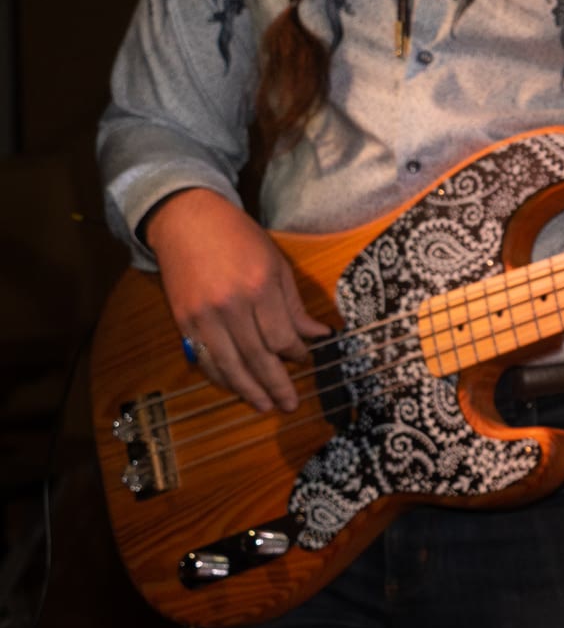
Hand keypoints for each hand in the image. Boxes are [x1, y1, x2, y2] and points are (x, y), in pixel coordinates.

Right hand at [146, 188, 327, 415]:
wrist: (186, 222)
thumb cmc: (238, 238)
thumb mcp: (276, 263)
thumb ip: (294, 305)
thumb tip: (318, 335)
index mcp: (258, 288)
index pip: (281, 337)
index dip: (296, 354)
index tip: (306, 361)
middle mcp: (229, 306)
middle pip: (256, 357)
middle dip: (275, 385)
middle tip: (290, 405)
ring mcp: (202, 316)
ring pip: (228, 364)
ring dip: (248, 390)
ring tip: (264, 406)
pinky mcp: (181, 321)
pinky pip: (203, 358)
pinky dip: (220, 376)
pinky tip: (235, 386)